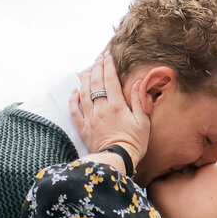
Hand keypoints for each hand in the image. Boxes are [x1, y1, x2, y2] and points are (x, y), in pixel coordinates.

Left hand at [71, 52, 149, 166]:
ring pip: (84, 93)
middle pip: (96, 83)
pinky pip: (74, 110)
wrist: (117, 161)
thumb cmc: (134, 143)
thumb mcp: (143, 122)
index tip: (108, 56)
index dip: (108, 66)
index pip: (110, 80)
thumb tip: (138, 83)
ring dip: (85, 79)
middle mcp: (101, 108)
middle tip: (98, 58)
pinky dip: (73, 99)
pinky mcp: (83, 128)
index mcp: (117, 105)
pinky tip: (75, 91)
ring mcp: (90, 118)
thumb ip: (138, 101)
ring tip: (88, 69)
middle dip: (97, 68)